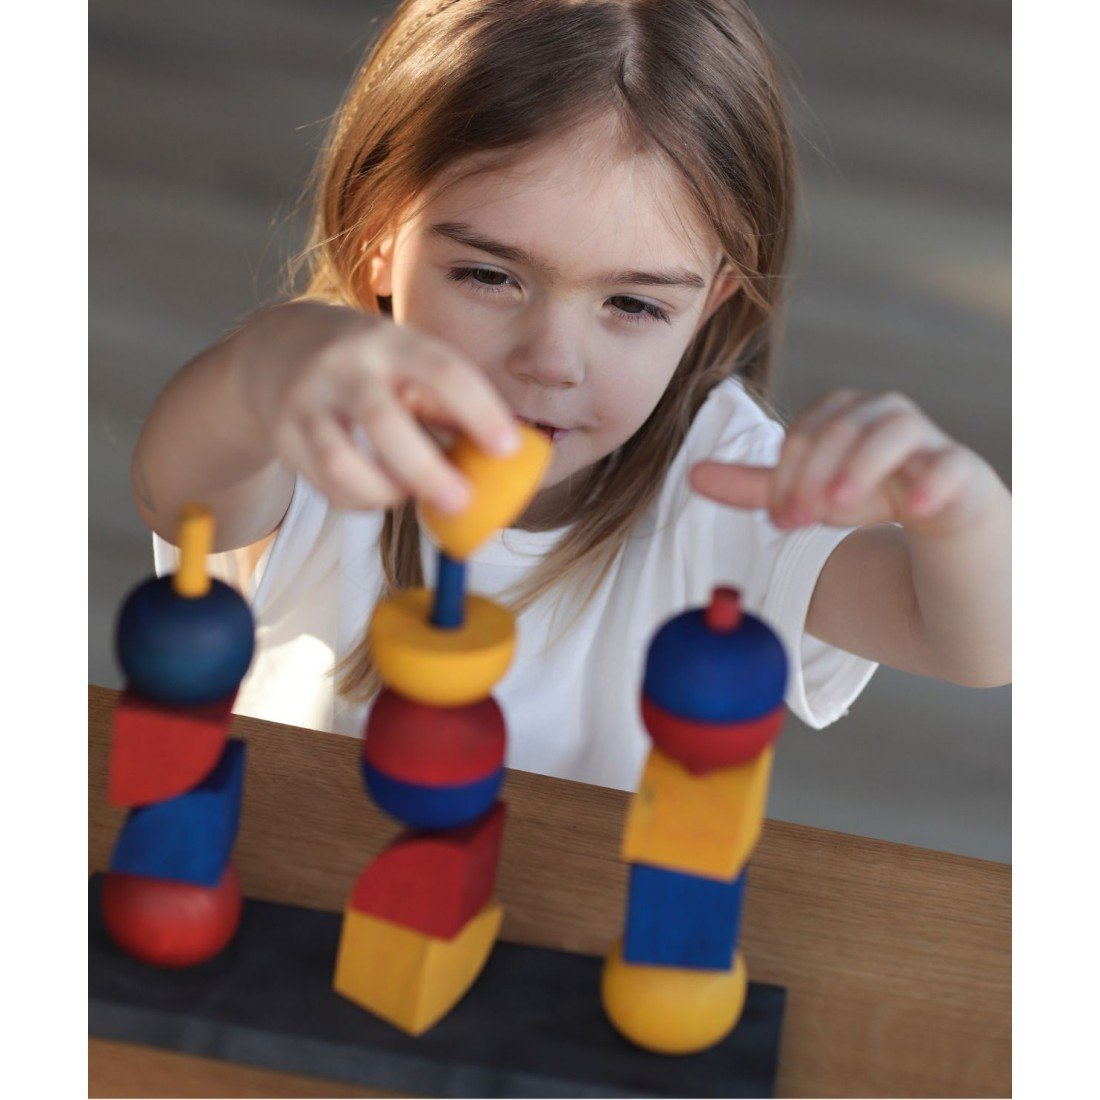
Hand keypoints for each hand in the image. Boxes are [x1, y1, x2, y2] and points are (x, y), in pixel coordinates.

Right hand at [237, 300, 520, 513]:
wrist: (278, 348)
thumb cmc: (370, 366)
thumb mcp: (410, 364)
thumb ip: (450, 405)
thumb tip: (508, 457)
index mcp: (392, 342)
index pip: (442, 371)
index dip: (479, 411)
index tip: (509, 449)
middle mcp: (346, 367)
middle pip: (383, 423)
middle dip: (426, 470)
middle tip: (462, 502)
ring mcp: (308, 401)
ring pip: (341, 462)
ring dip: (385, 491)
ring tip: (410, 496)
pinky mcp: (285, 436)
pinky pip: (326, 483)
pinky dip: (361, 500)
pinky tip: (380, 494)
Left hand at [689, 388, 1000, 535]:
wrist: (937, 513)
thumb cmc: (867, 491)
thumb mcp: (806, 492)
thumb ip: (754, 486)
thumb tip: (692, 476)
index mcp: (842, 412)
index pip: (805, 433)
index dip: (787, 476)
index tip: (780, 521)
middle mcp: (883, 412)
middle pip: (841, 430)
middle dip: (814, 477)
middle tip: (801, 522)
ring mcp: (925, 437)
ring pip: (893, 433)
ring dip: (861, 467)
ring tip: (840, 506)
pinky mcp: (959, 466)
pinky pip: (950, 464)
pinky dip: (933, 481)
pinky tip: (915, 508)